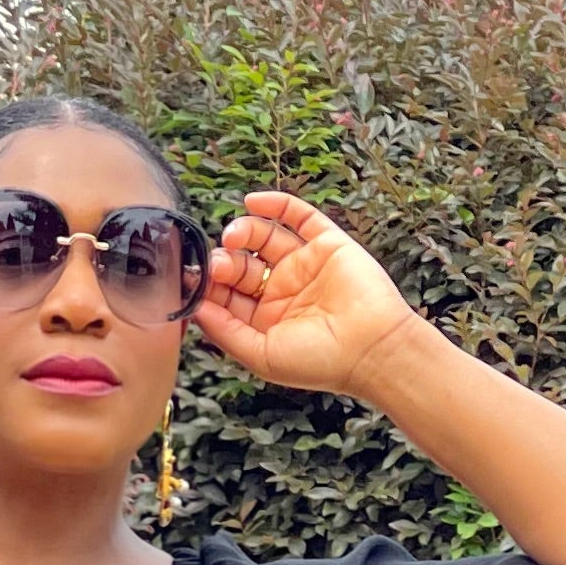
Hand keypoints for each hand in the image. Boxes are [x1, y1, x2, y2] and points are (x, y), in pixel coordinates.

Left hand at [194, 190, 420, 394]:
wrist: (371, 349)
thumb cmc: (320, 362)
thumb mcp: (261, 355)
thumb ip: (225, 331)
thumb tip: (194, 308)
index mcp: (266, 320)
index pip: (228, 296)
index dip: (209, 286)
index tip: (194, 279)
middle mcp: (284, 291)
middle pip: (243, 266)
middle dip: (225, 261)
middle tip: (219, 262)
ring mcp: (305, 265)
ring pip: (266, 238)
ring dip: (244, 232)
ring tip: (233, 236)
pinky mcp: (327, 244)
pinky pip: (299, 217)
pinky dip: (277, 205)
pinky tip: (253, 202)